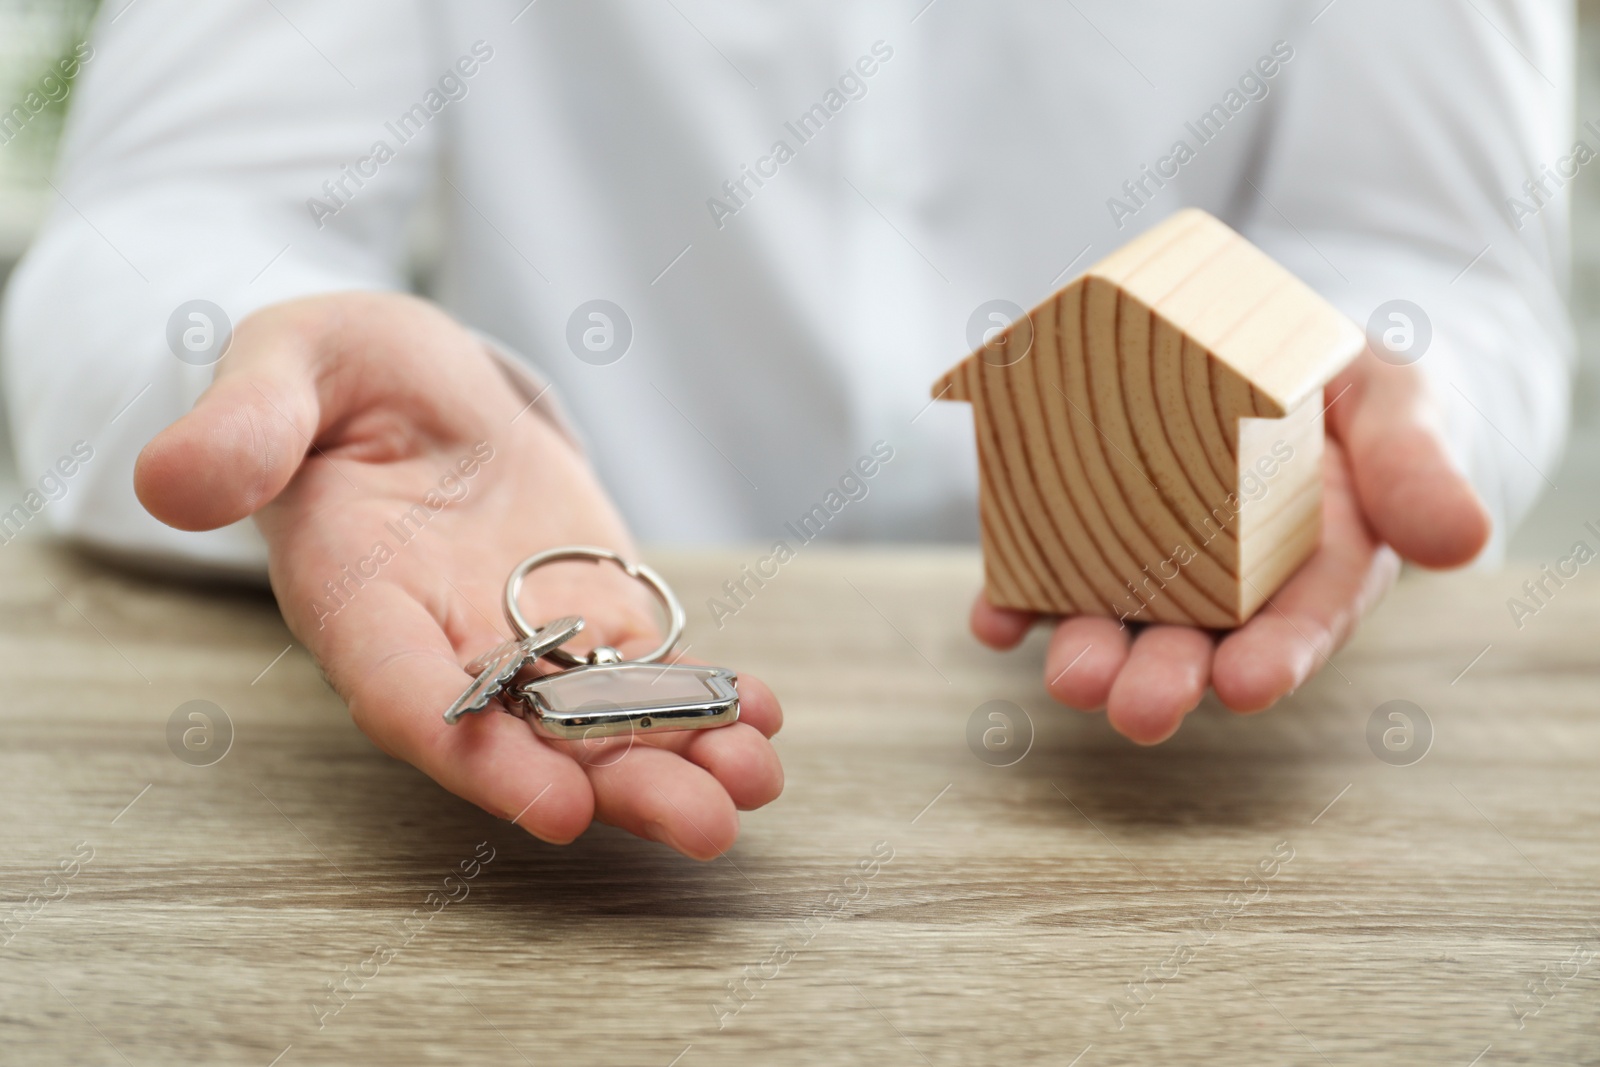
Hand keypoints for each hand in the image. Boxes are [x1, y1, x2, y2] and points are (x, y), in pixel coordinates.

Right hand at [135, 292, 782, 857]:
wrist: (411, 383)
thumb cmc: (337, 373)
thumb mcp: (285, 365)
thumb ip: (245, 426)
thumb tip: (172, 481)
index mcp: (357, 599)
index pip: (410, 697)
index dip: (478, 757)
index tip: (556, 804)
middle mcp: (443, 641)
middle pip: (524, 736)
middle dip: (613, 783)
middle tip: (703, 823)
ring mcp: (523, 634)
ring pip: (596, 718)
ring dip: (676, 756)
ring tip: (754, 780)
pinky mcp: (586, 610)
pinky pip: (644, 669)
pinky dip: (701, 696)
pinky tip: (759, 717)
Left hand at [969, 350, 1491, 743]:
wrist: (1275, 352)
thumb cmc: (1351, 392)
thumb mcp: (1401, 408)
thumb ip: (1420, 469)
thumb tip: (1465, 541)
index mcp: (1318, 567)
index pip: (1300, 624)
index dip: (1277, 656)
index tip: (1248, 682)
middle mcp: (1229, 583)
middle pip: (1197, 641)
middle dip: (1166, 676)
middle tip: (1137, 707)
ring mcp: (1153, 559)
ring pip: (1118, 617)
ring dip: (1087, 650)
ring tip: (1067, 674)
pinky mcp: (1087, 526)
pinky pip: (1047, 570)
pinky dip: (1018, 598)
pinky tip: (995, 620)